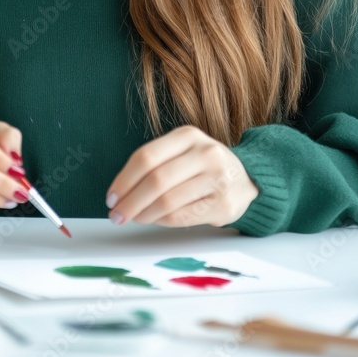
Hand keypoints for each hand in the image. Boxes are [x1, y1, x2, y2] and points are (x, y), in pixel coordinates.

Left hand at [105, 125, 259, 228]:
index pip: (146, 157)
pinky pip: (182, 216)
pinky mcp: (223, 204)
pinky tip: (153, 220)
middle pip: (156, 180)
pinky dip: (161, 221)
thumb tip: (120, 193)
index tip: (111, 196)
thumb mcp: (183, 151)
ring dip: (143, 214)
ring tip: (133, 218)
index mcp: (188, 135)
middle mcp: (205, 153)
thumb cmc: (203, 166)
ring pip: (168, 201)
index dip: (124, 179)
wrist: (246, 179)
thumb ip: (155, 164)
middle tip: (116, 215)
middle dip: (130, 201)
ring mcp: (216, 178)